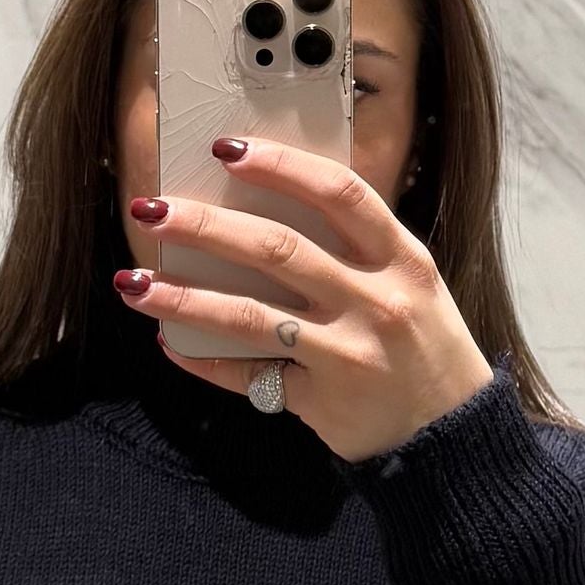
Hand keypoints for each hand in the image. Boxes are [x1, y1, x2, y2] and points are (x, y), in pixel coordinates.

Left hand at [116, 133, 494, 460]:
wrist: (452, 437)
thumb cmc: (424, 351)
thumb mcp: (410, 286)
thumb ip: (356, 252)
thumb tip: (267, 214)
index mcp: (401, 259)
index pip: (340, 194)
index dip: (282, 166)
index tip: (228, 147)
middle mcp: (376, 300)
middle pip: (278, 249)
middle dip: (206, 226)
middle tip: (152, 209)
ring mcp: (348, 352)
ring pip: (250, 315)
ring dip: (183, 297)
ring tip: (132, 283)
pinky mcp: (322, 399)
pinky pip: (250, 376)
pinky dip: (204, 361)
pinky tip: (169, 342)